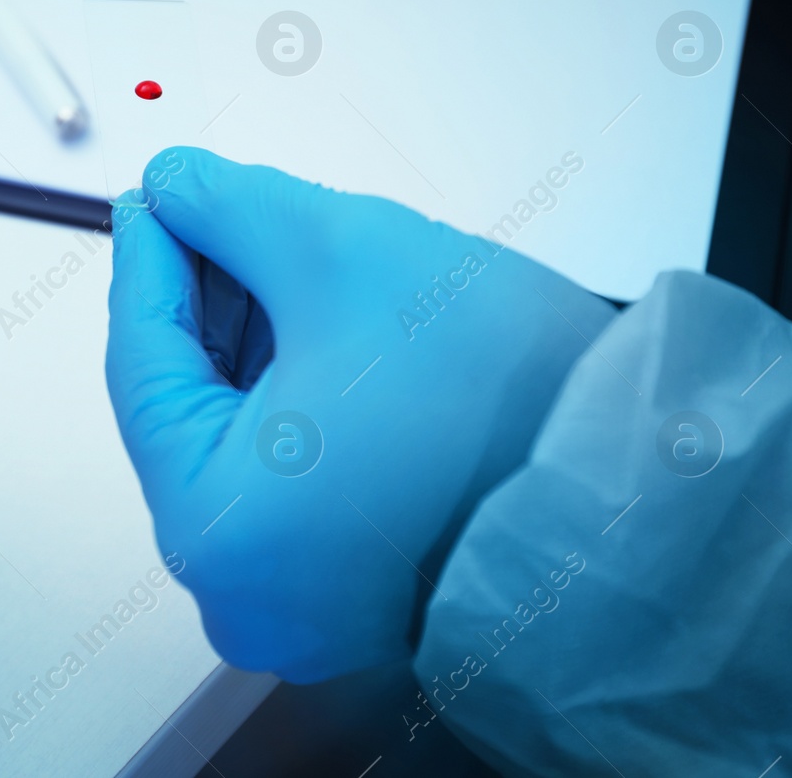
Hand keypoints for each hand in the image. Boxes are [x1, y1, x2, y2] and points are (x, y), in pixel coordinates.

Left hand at [104, 148, 615, 681]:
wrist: (649, 478)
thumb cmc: (519, 402)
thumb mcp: (341, 253)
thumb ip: (232, 208)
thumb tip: (178, 188)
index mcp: (220, 529)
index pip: (142, 363)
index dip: (148, 260)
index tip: (154, 198)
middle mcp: (244, 591)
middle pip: (186, 404)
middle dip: (204, 295)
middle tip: (212, 211)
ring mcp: (296, 604)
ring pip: (237, 437)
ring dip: (249, 341)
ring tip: (275, 258)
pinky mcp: (346, 591)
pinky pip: (283, 476)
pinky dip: (289, 397)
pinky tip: (308, 325)